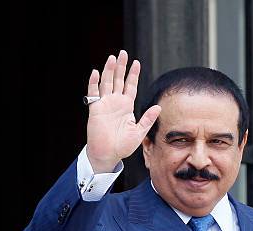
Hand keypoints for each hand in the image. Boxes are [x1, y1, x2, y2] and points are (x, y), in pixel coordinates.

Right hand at [86, 50, 161, 173]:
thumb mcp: (139, 132)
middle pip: (118, 80)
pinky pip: (93, 94)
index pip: (130, 86)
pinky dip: (94, 83)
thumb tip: (159, 107)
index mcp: (126, 106)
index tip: (136, 63)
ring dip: (109, 71)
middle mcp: (115, 102)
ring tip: (112, 58)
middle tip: (123, 53)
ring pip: (106, 83)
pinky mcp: (95, 109)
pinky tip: (96, 73)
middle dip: (121, 67)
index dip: (133, 74)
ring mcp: (105, 104)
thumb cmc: (123, 146)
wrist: (108, 154)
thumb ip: (147, 119)